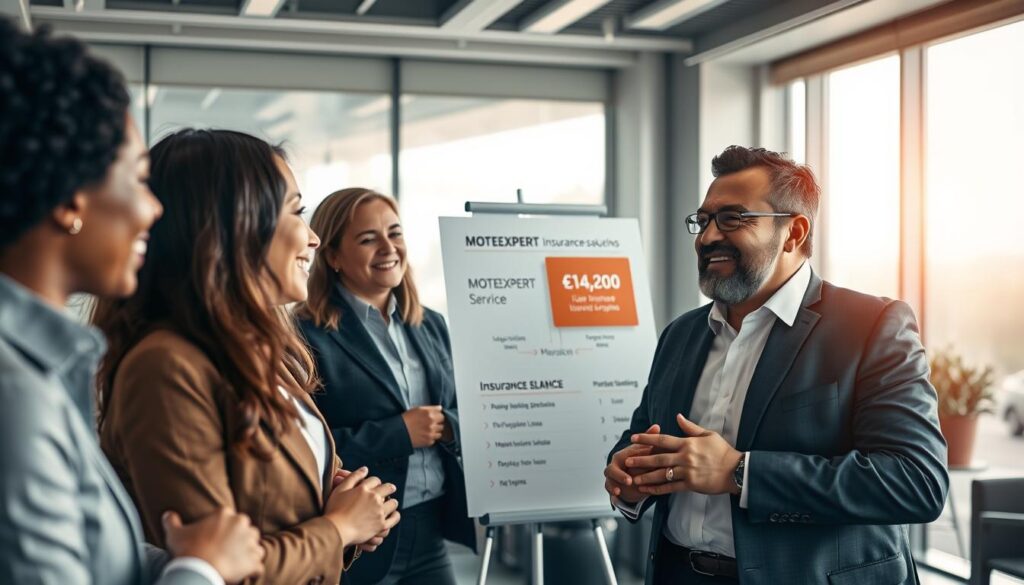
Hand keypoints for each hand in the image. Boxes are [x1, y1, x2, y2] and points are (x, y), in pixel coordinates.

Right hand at [163, 508, 263, 583]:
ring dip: (249, 554)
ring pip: (255, 546)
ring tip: (236, 563)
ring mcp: (250, 542)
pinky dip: (253, 570)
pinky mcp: (254, 560)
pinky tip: (244, 575)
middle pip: (246, 530)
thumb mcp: (174, 534)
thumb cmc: (186, 550)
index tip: (217, 539)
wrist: (198, 570)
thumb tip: (168, 515)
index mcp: (225, 514)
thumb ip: (171, 522)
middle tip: (227, 552)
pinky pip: (258, 565)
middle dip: (240, 539)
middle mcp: (241, 524)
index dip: (224, 529)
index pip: (230, 518)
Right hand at [324, 467, 400, 546]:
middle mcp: (374, 498)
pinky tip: (393, 514)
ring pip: (393, 503)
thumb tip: (365, 469)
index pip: (375, 480)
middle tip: (388, 490)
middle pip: (388, 488)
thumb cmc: (334, 510)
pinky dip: (395, 515)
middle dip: (388, 488)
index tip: (374, 485)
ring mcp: (379, 512)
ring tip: (389, 504)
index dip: (375, 482)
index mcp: (364, 489)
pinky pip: (394, 518)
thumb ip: (353, 477)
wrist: (336, 530)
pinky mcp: (381, 525)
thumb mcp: (340, 489)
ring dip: (391, 502)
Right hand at [402, 405, 444, 447]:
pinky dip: (430, 439)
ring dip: (435, 432)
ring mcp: (431, 433)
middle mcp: (432, 423)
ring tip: (426, 431)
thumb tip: (440, 408)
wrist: (399, 432)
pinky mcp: (428, 441)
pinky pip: (434, 440)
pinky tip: (423, 436)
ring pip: (439, 433)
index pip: (442, 415)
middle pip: (442, 424)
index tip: (434, 418)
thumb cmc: (406, 419)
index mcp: (429, 413)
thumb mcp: (417, 409)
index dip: (438, 417)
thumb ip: (431, 408)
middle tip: (430, 425)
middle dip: (437, 425)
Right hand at [604, 424, 659, 504]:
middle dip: (620, 475)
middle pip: (612, 469)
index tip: (636, 466)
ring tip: (620, 490)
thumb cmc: (638, 461)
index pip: (623, 456)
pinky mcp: (611, 486)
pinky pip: (609, 489)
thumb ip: (650, 440)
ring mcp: (612, 476)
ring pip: (609, 480)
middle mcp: (615, 465)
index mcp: (623, 455)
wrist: (631, 474)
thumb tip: (657, 426)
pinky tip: (617, 496)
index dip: (630, 461)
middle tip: (629, 481)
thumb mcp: (645, 451)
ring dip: (614, 485)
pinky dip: (612, 493)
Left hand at [626, 414, 741, 495]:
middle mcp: (685, 457)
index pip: (662, 439)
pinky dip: (658, 489)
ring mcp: (687, 471)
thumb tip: (678, 417)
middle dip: (641, 459)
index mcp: (687, 443)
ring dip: (646, 476)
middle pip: (658, 457)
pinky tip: (648, 490)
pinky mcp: (690, 484)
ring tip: (633, 479)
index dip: (646, 438)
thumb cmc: (723, 452)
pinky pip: (670, 487)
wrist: (737, 470)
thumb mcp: (708, 435)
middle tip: (627, 461)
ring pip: (661, 474)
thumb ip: (690, 428)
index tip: (634, 438)